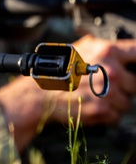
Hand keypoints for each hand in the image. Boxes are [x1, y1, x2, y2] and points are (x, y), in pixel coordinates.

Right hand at [0, 35, 135, 149]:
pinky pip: (116, 116)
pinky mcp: (103, 110)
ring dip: (114, 103)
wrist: (38, 94)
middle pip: (135, 83)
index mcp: (107, 52)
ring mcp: (108, 91)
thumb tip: (118, 48)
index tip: (134, 66)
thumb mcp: (76, 49)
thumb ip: (99, 47)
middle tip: (105, 87)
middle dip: (123, 87)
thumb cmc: (54, 71)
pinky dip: (106, 115)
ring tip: (95, 99)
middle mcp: (111, 71)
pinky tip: (91, 107)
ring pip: (127, 102)